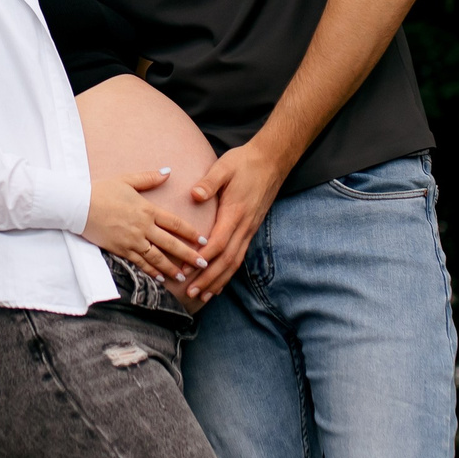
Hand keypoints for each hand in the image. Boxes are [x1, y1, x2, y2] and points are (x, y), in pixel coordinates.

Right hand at [84, 168, 210, 282]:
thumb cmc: (101, 190)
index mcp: (147, 209)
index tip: (204, 240)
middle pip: (170, 243)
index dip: (190, 233)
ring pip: (157, 257)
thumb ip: (149, 178)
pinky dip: (152, 271)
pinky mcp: (120, 250)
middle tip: (203, 264)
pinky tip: (161, 278)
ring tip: (185, 276)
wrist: (77, 205)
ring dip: (172, 268)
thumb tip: (168, 171)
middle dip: (188, 255)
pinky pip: (140, 263)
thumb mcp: (127, 180)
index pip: (175, 223)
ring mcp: (132, 240)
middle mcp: (142, 227)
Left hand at [181, 141, 288, 302]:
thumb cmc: (244, 163)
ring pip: (234, 262)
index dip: (203, 258)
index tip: (186, 270)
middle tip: (191, 293)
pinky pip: (239, 256)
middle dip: (209, 279)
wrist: (272, 162)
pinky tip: (219, 282)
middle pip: (226, 260)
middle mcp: (244, 226)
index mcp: (235, 212)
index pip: (219, 242)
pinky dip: (228, 272)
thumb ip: (209, 182)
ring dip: (219, 280)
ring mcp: (249, 230)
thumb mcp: (224, 166)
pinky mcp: (250, 230)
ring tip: (203, 296)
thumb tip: (195, 195)